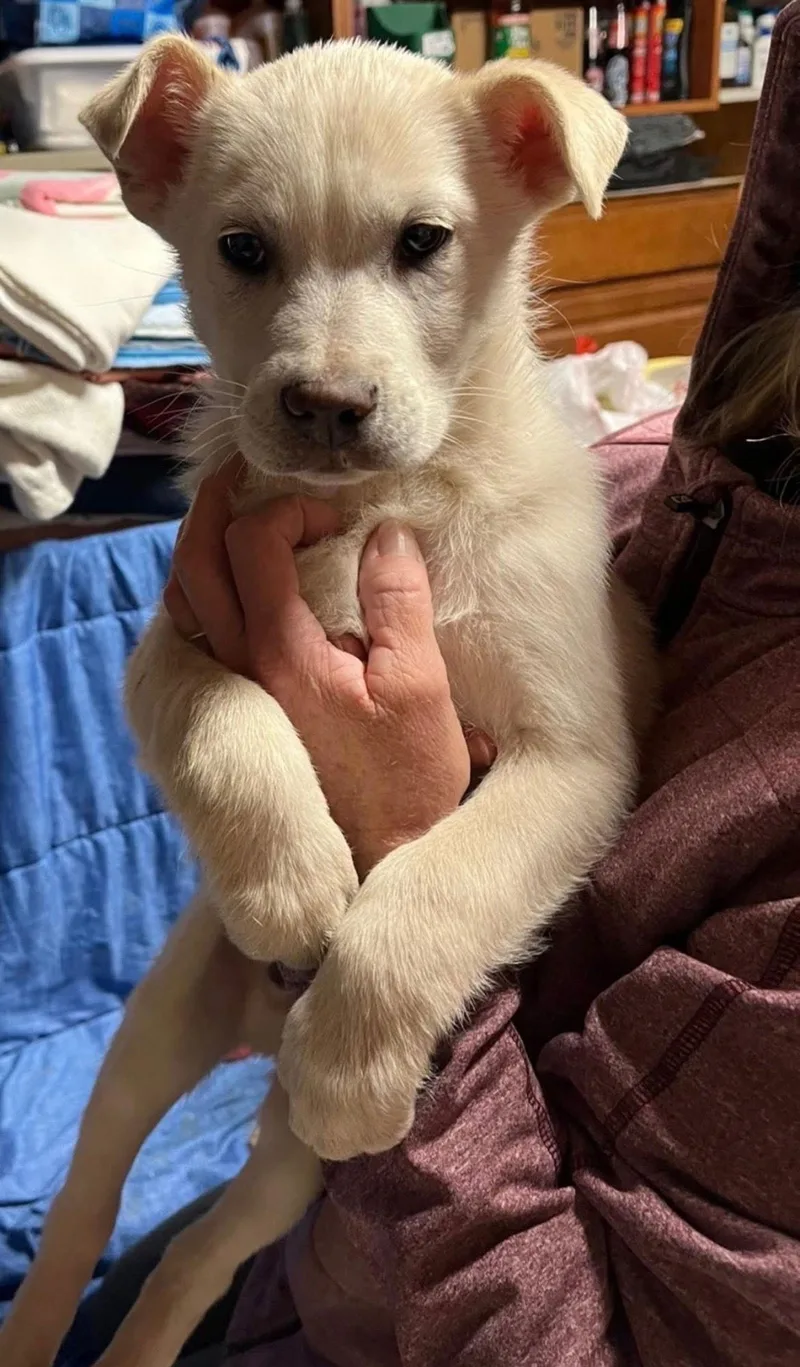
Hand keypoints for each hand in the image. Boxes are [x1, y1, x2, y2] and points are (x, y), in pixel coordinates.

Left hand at [164, 466, 493, 872]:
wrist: (377, 854)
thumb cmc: (406, 779)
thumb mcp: (421, 687)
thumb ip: (399, 602)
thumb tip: (386, 534)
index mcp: (283, 653)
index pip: (253, 544)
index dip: (290, 508)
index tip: (337, 517)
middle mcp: (242, 666)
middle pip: (195, 563)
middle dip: (216, 506)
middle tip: (246, 475)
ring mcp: (233, 689)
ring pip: (186, 599)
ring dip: (203, 546)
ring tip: (236, 516)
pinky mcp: (239, 706)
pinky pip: (199, 632)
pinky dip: (205, 591)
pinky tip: (235, 582)